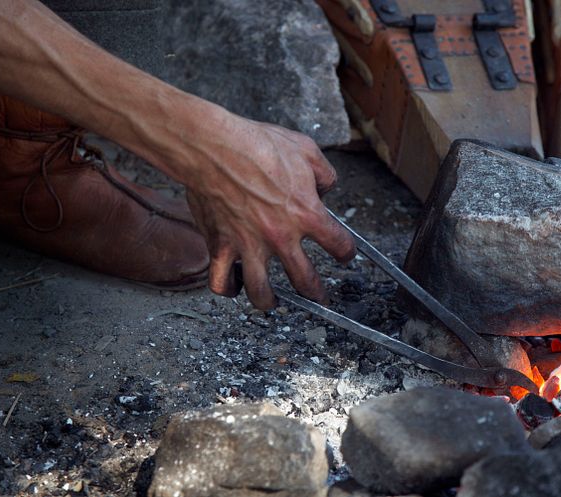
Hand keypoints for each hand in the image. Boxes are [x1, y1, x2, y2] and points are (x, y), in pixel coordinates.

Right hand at [184, 109, 355, 308]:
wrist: (215, 147)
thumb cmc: (258, 144)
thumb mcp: (306, 150)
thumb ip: (324, 173)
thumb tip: (326, 188)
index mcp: (306, 214)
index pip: (339, 244)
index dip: (346, 252)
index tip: (344, 254)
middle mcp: (281, 237)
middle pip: (305, 281)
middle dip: (316, 293)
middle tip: (318, 297)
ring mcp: (249, 245)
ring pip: (262, 293)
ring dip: (270, 301)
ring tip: (273, 301)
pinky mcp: (220, 246)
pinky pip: (221, 281)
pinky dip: (227, 288)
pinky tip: (233, 285)